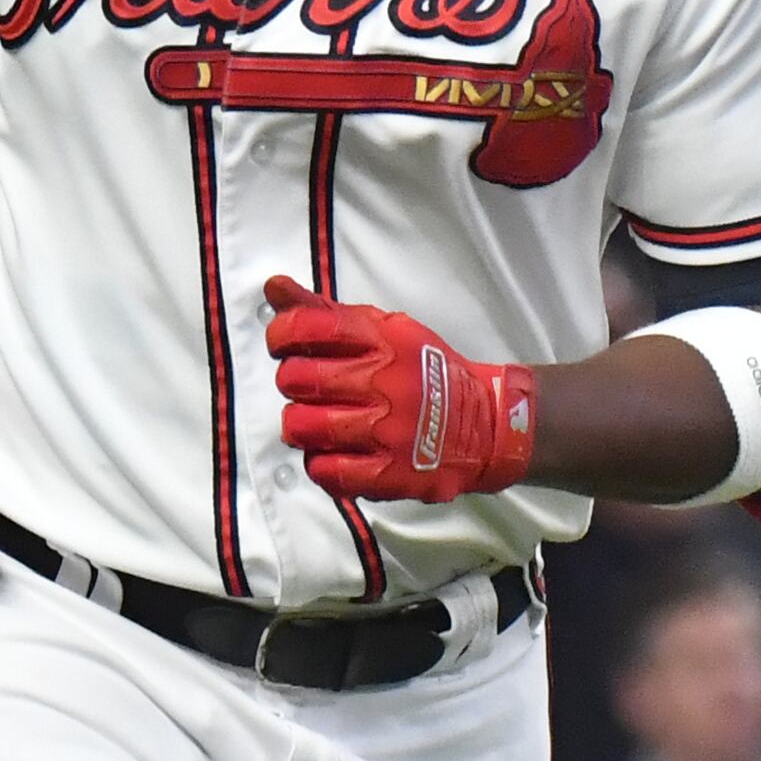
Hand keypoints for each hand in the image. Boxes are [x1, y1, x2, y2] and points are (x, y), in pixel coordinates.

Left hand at [261, 279, 536, 501]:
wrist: (486, 426)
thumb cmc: (426, 373)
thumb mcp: (386, 330)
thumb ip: (325, 311)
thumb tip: (274, 287)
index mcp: (383, 339)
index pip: (310, 327)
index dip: (282, 336)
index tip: (284, 346)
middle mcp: (385, 381)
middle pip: (298, 378)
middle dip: (293, 382)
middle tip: (309, 387)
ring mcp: (386, 430)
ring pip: (303, 426)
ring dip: (300, 424)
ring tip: (317, 421)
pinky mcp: (387, 473)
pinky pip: (326, 471)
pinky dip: (319, 462)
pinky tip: (332, 452)